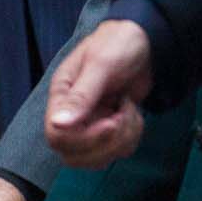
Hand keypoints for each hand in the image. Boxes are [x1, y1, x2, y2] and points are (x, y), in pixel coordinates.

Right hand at [44, 20, 153, 166]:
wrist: (145, 42)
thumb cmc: (118, 44)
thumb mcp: (101, 64)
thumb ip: (81, 95)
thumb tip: (58, 124)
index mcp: (61, 97)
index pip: (56, 136)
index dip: (84, 138)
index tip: (112, 122)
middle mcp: (72, 115)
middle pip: (74, 155)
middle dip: (106, 143)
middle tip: (124, 115)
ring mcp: (90, 124)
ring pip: (96, 158)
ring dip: (122, 139)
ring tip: (129, 108)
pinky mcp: (109, 129)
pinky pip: (116, 151)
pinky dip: (131, 137)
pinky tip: (133, 113)